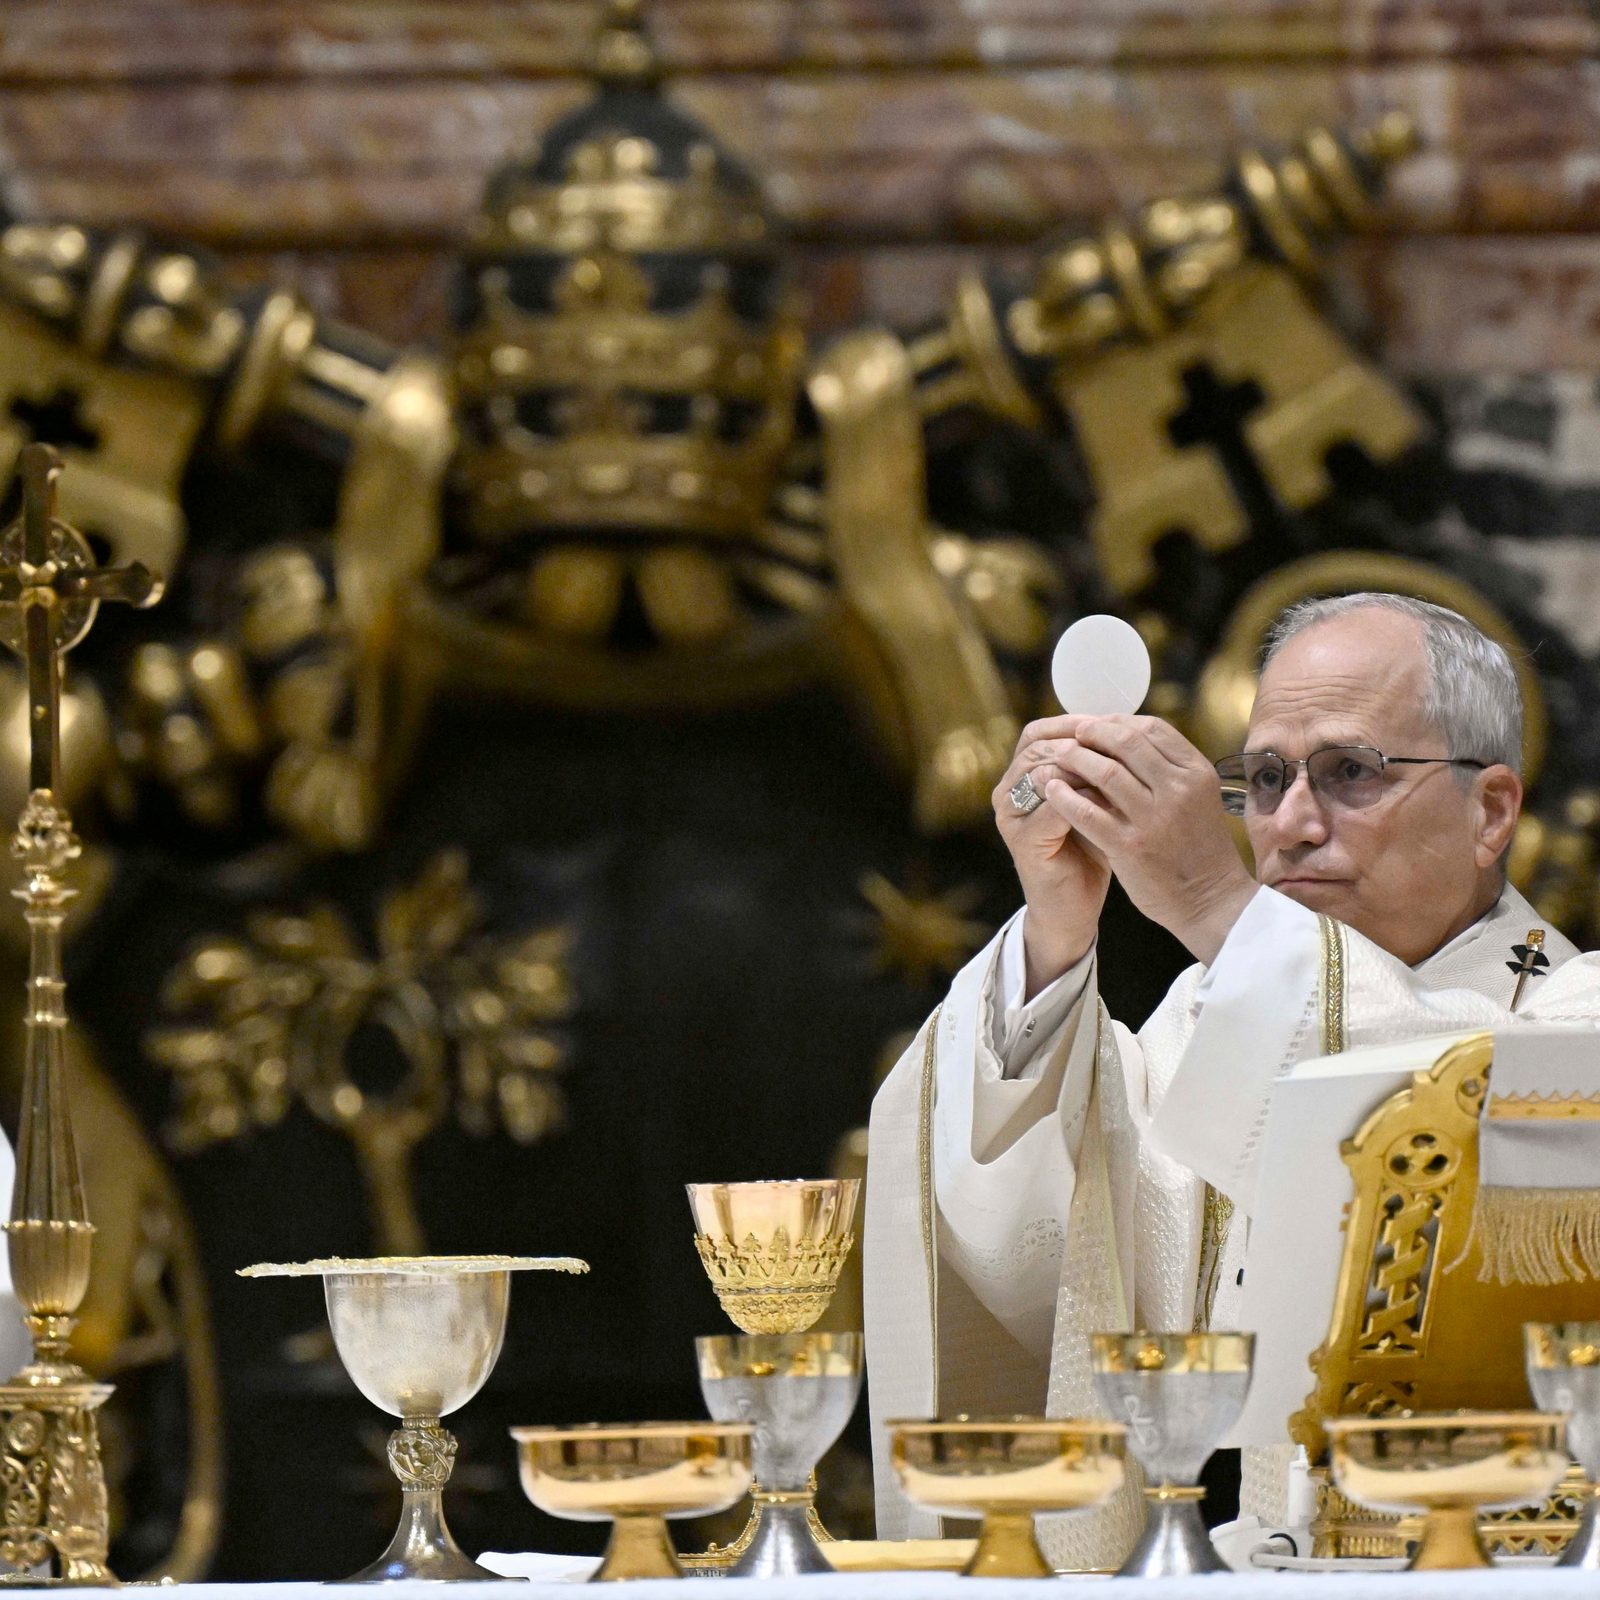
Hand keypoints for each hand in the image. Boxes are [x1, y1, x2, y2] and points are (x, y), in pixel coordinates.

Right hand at [992, 717, 1113, 996]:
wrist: (1071, 910)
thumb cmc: (1087, 851)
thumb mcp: (1093, 801)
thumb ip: (1097, 768)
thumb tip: (1126, 727)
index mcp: (1019, 777)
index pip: (1039, 732)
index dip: (1076, 723)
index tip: (1115, 723)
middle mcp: (1006, 792)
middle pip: (1039, 746)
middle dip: (1084, 743)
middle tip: (1123, 745)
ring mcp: (1010, 817)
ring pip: (1044, 771)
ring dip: (1085, 768)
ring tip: (1122, 770)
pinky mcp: (1022, 842)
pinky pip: (1053, 807)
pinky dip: (1086, 800)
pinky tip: (1116, 802)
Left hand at [1040, 715, 1256, 963]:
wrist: (1211, 900)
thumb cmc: (1198, 847)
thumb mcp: (1196, 798)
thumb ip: (1166, 769)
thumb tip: (1123, 737)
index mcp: (1196, 773)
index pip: (1152, 728)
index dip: (1118, 721)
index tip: (1097, 725)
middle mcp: (1178, 790)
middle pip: (1126, 741)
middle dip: (1092, 733)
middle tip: (1071, 734)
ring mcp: (1154, 818)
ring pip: (1104, 771)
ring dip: (1074, 758)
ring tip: (1057, 756)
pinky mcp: (1130, 846)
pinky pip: (1088, 811)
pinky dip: (1065, 796)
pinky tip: (1051, 789)